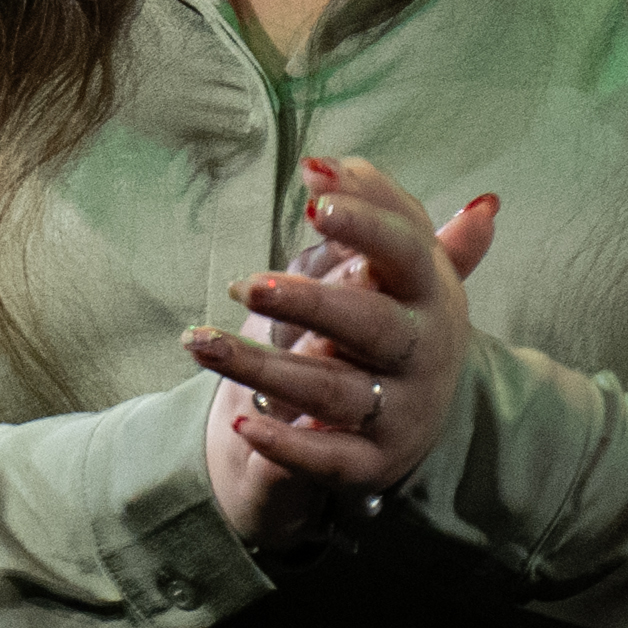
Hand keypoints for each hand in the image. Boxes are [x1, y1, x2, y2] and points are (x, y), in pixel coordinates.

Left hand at [194, 155, 501, 543]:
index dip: (367, 225)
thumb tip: (330, 162)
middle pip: (371, 326)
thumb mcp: (392, 270)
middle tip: (246, 286)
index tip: (310, 201)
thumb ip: (372, 214)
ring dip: (263, 368)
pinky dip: (287, 444)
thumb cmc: (385, 324)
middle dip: (310, 303)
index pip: (408, 253)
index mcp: (430, 296)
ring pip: (332, 391)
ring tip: (197, 343)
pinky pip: (330, 460)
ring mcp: (400, 413)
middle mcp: (424, 355)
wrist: (400, 419)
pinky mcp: (371, 465)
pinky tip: (240, 425)